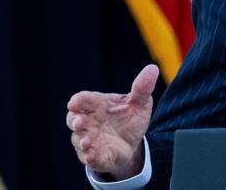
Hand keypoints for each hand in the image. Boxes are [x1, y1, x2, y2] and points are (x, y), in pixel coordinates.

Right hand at [66, 64, 158, 178]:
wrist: (134, 142)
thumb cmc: (130, 118)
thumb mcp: (140, 103)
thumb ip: (143, 88)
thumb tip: (152, 69)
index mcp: (97, 104)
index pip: (83, 99)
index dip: (78, 101)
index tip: (75, 103)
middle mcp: (89, 121)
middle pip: (73, 119)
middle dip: (74, 120)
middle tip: (79, 122)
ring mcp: (89, 139)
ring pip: (78, 139)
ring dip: (81, 140)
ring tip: (87, 141)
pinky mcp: (94, 155)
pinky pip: (87, 157)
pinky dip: (88, 156)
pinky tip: (92, 156)